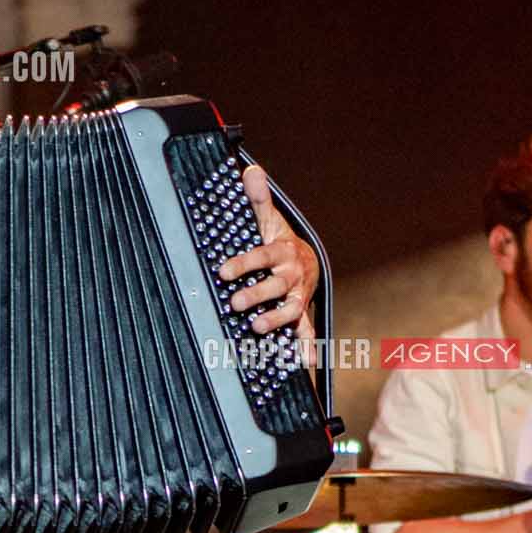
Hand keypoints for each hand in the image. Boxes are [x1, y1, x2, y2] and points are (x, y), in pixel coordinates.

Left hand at [219, 166, 319, 333]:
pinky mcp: (301, 314)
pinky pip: (306, 331)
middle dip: (257, 294)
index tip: (223, 271)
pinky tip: (303, 361)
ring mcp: (297, 296)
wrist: (307, 262)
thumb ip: (258, 200)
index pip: (262, 255)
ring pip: (290, 309)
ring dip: (276, 319)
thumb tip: (251, 171)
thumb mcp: (268, 220)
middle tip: (235, 303)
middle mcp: (292, 275)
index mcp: (282, 252)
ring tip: (257, 327)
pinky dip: (307, 346)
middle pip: (275, 285)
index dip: (244, 263)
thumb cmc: (279, 242)